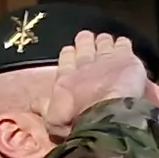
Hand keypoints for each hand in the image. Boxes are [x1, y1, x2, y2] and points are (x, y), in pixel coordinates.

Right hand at [33, 32, 158, 138]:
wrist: (105, 115)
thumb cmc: (77, 121)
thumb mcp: (53, 120)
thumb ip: (44, 108)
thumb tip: (33, 104)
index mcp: (65, 79)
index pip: (65, 61)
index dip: (67, 55)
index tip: (68, 50)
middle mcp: (84, 66)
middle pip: (84, 49)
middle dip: (84, 42)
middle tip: (85, 36)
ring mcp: (105, 60)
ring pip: (103, 45)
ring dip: (103, 42)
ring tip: (104, 39)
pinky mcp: (125, 59)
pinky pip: (123, 46)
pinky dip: (122, 43)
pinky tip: (122, 42)